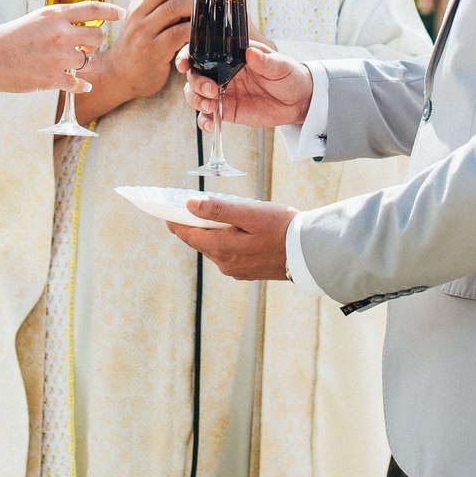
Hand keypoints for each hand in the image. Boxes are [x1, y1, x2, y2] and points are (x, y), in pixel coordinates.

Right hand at [0, 0, 122, 93]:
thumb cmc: (5, 38)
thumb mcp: (34, 20)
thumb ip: (57, 22)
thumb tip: (78, 29)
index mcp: (54, 15)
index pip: (92, 9)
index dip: (110, 11)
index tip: (121, 14)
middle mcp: (60, 33)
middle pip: (96, 37)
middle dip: (94, 42)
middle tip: (86, 46)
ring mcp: (58, 57)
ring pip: (88, 60)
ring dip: (83, 62)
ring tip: (71, 63)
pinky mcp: (52, 79)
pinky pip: (78, 82)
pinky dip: (82, 85)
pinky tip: (84, 86)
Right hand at [105, 0, 208, 104]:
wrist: (121, 74)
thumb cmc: (140, 43)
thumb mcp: (143, 17)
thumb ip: (158, 1)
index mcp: (138, 0)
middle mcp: (138, 12)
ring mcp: (144, 31)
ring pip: (172, 8)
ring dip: (196, 2)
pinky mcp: (153, 50)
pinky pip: (178, 34)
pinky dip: (196, 28)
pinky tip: (208, 27)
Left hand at [167, 196, 296, 280]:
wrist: (310, 252)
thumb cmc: (281, 228)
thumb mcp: (249, 213)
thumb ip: (219, 210)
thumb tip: (189, 205)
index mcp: (222, 249)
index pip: (189, 235)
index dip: (175, 222)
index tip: (165, 212)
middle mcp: (226, 263)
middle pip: (201, 242)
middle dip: (194, 226)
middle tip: (188, 208)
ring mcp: (237, 270)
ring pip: (215, 248)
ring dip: (212, 233)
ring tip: (213, 216)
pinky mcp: (248, 271)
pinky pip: (228, 254)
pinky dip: (225, 241)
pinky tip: (234, 230)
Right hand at [178, 40, 311, 128]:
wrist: (299, 101)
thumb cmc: (290, 75)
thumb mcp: (281, 66)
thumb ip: (265, 61)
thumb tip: (250, 52)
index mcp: (232, 55)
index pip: (204, 50)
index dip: (188, 55)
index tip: (184, 64)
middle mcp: (223, 72)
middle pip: (195, 74)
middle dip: (196, 83)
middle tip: (210, 91)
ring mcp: (223, 92)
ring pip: (196, 94)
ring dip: (196, 100)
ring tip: (210, 106)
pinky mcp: (227, 111)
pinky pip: (208, 116)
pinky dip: (205, 121)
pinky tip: (211, 125)